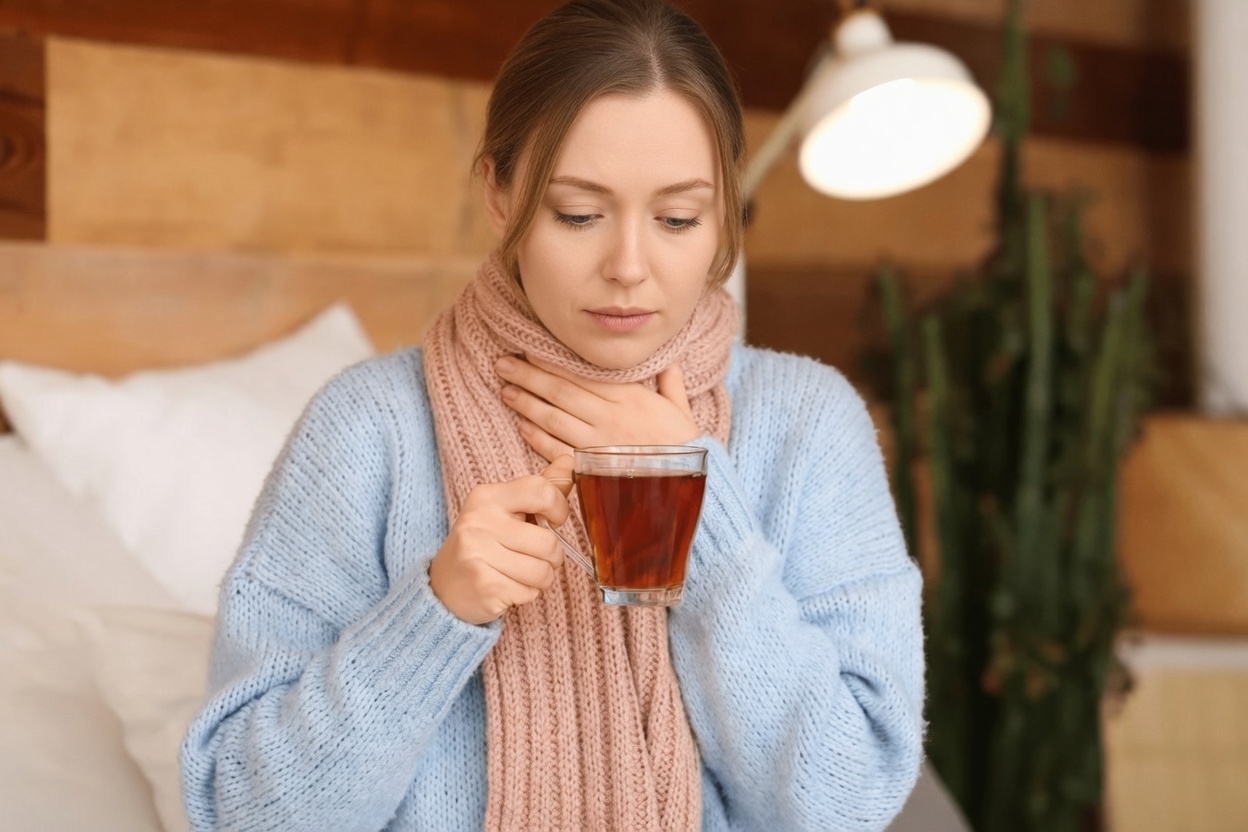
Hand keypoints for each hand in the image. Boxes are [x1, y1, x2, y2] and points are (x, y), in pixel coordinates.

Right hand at [429, 456, 573, 624]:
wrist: (444, 586)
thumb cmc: (484, 543)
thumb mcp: (507, 510)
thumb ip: (541, 488)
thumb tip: (570, 460)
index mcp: (488, 496)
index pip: (542, 491)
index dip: (559, 509)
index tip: (553, 520)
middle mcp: (479, 521)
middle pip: (548, 542)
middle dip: (551, 556)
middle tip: (532, 556)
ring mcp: (478, 553)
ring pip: (543, 571)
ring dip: (540, 578)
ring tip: (519, 572)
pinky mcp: (484, 585)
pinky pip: (530, 592)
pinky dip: (526, 594)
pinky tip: (507, 587)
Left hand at [496, 356, 699, 461]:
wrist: (687, 488)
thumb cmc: (686, 448)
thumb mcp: (682, 410)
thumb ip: (671, 383)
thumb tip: (668, 362)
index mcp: (631, 398)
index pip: (583, 373)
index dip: (554, 362)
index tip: (530, 351)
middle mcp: (611, 417)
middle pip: (562, 392)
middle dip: (529, 376)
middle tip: (503, 364)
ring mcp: (599, 444)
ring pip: (554, 418)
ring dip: (527, 404)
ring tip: (506, 391)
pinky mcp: (592, 469)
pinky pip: (559, 450)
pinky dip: (538, 438)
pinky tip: (523, 426)